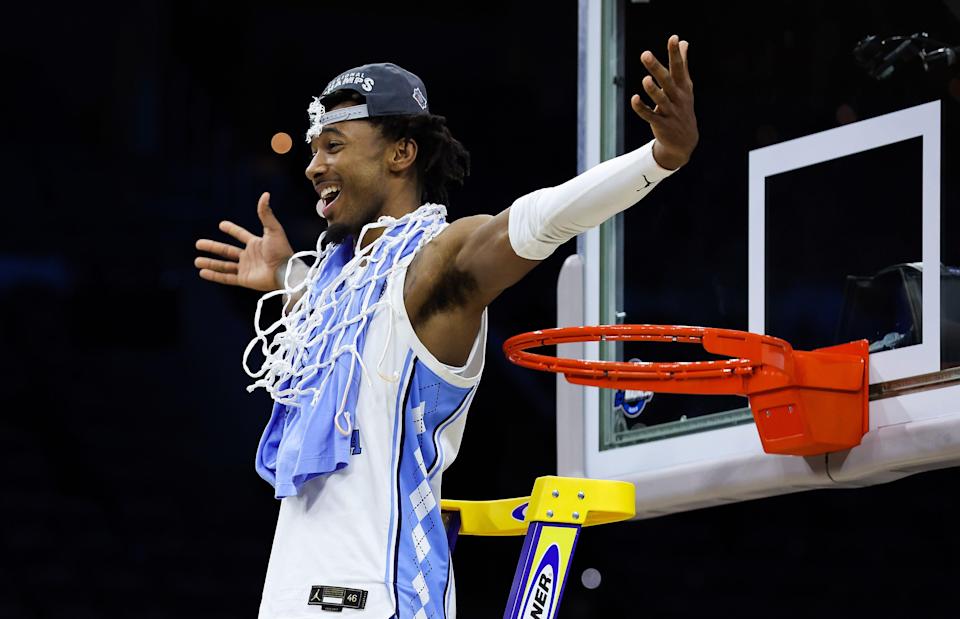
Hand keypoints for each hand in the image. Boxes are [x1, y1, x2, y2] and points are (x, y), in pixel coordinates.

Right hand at [194, 192, 294, 291]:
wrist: (285, 272)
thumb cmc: (281, 251)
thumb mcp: (273, 229)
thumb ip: (266, 213)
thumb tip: (265, 194)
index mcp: (256, 244)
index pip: (241, 235)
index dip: (232, 230)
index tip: (221, 224)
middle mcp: (250, 256)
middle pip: (227, 251)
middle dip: (213, 247)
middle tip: (198, 243)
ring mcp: (247, 269)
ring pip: (224, 265)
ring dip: (210, 263)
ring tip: (196, 261)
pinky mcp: (245, 280)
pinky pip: (226, 278)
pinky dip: (214, 275)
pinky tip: (202, 272)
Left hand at [632, 35, 698, 169]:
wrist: (685, 140)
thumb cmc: (682, 107)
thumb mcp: (685, 86)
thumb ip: (683, 64)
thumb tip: (683, 42)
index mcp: (683, 86)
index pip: (679, 67)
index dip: (676, 53)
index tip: (674, 38)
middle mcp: (677, 97)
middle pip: (667, 80)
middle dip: (656, 67)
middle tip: (645, 54)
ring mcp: (670, 111)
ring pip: (660, 99)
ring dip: (652, 90)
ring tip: (645, 79)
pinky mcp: (661, 124)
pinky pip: (650, 115)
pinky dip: (641, 108)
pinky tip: (634, 99)